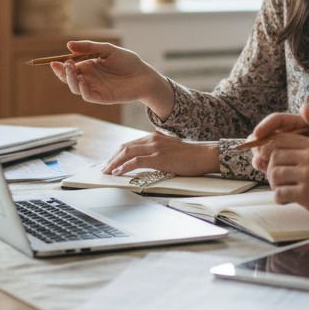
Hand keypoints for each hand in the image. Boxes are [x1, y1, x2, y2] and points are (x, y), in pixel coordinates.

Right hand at [50, 40, 174, 117]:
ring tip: (71, 68)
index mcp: (88, 66)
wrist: (144, 75)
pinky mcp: (101, 97)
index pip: (69, 67)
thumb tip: (68, 45)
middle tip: (62, 64)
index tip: (54, 61)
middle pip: (68, 78)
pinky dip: (83, 89)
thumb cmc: (128, 61)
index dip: (60, 65)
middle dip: (62, 72)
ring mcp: (94, 88)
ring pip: (75, 87)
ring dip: (70, 79)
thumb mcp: (108, 49)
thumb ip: (89, 47)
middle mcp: (88, 78)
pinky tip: (83, 81)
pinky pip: (87, 96)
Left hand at [101, 132, 219, 176]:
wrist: (204, 155)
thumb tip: (150, 156)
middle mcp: (152, 140)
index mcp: (154, 137)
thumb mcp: (171, 147)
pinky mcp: (159, 158)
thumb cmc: (191, 155)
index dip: (117, 153)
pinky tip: (117, 172)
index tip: (111, 162)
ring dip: (114, 163)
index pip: (130, 144)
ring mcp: (155, 148)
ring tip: (106, 171)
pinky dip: (124, 167)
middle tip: (104, 168)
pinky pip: (136, 162)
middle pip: (125, 147)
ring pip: (127, 153)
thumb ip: (159, 148)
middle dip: (112, 158)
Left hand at [250, 105, 308, 226]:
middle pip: (274, 155)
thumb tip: (303, 107)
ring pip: (274, 174)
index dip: (270, 148)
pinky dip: (280, 197)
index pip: (281, 139)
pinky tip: (287, 199)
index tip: (269, 158)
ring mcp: (307, 175)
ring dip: (274, 183)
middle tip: (275, 177)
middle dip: (270, 167)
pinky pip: (280, 193)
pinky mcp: (306, 193)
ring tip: (282, 188)